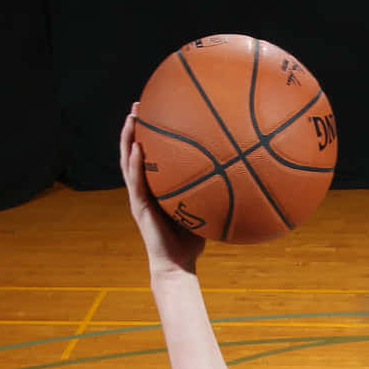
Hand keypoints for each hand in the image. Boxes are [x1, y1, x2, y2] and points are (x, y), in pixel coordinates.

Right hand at [120, 105, 204, 278]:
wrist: (178, 265)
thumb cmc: (192, 240)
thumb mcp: (204, 208)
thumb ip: (213, 190)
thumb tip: (241, 172)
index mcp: (155, 186)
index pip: (149, 155)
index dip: (148, 133)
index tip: (154, 109)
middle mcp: (144, 188)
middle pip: (133, 151)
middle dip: (134, 127)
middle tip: (138, 104)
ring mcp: (139, 197)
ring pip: (128, 162)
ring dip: (128, 138)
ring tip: (131, 117)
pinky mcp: (139, 208)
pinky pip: (135, 182)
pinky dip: (135, 163)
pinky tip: (137, 147)